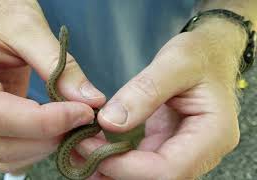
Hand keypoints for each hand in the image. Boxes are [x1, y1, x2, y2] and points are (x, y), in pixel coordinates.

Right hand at [0, 0, 104, 172]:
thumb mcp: (28, 27)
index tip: (81, 113)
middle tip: (82, 119)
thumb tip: (92, 101)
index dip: (40, 121)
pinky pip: (8, 151)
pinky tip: (56, 128)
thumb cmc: (0, 11)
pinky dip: (37, 147)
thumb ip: (59, 65)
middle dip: (47, 137)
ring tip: (71, 123)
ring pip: (3, 155)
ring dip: (43, 146)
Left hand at [78, 18, 246, 179]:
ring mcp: (183, 151)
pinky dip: (117, 158)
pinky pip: (141, 161)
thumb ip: (144, 92)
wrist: (208, 55)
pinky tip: (94, 148)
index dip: (127, 166)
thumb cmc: (199, 54)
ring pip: (146, 175)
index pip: (169, 169)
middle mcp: (201, 151)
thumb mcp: (175, 63)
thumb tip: (110, 121)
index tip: (91, 147)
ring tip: (81, 150)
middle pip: (156, 178)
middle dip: (114, 169)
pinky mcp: (167, 144)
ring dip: (112, 168)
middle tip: (79, 149)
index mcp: (213, 134)